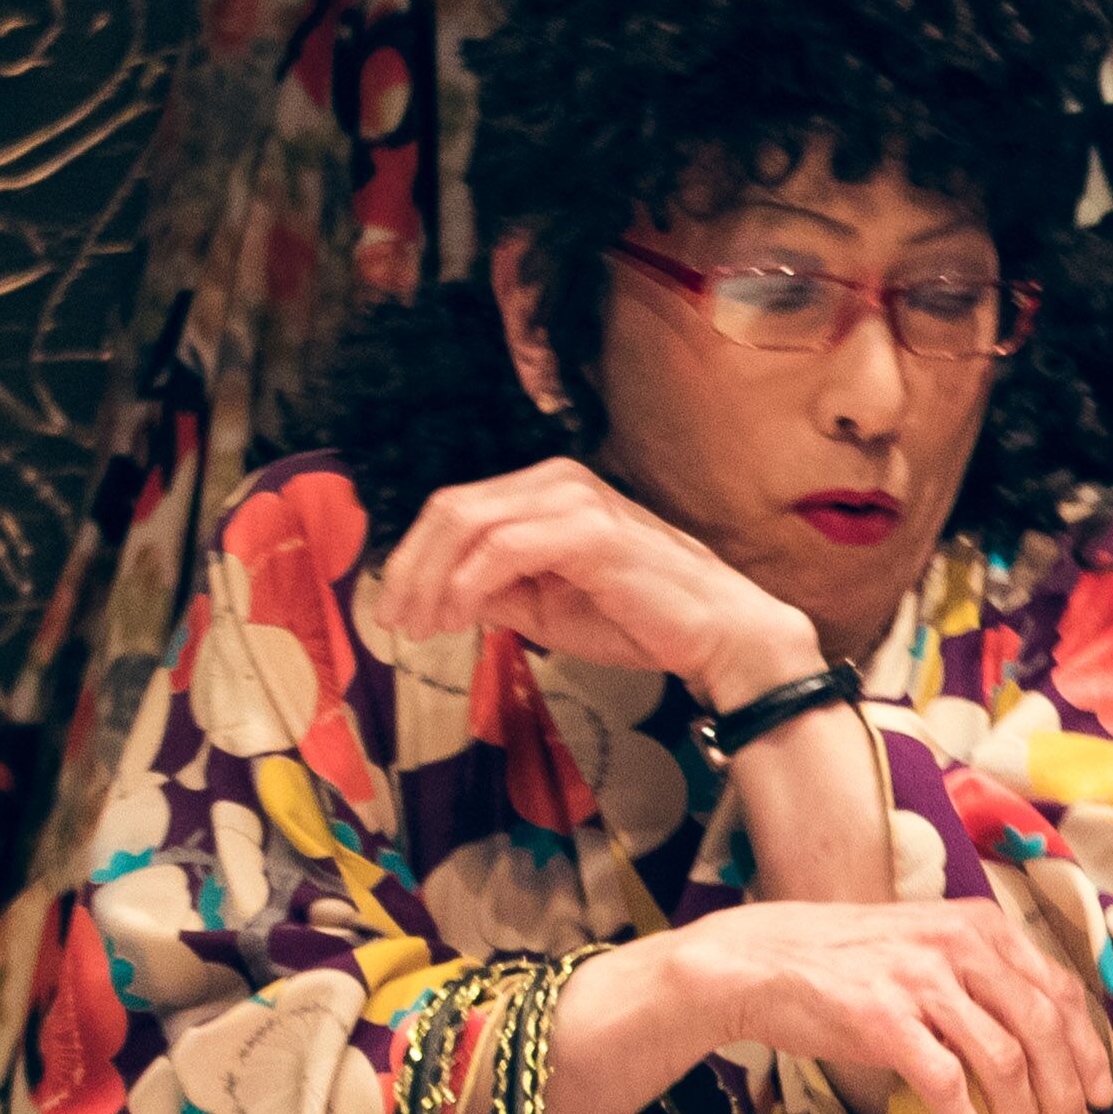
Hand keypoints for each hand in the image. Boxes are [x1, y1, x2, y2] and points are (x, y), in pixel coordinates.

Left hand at [384, 456, 816, 708]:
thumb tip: (438, 595)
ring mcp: (574, 500)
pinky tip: (458, 618)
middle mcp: (556, 480)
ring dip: (431, 579)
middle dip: (410, 568)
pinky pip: (504, 549)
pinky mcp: (590, 530)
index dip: (414, 558)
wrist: (717, 633)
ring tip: (422, 626)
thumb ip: (494, 591)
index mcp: (546, 490)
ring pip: (468, 523)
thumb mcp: (546, 607)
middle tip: (395, 621)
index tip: (398, 610)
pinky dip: (468, 584)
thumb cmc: (641, 619)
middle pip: (451, 508)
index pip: (457, 510)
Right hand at [566, 893, 1112, 1113]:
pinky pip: (948, 1087)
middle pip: (1042, 1031)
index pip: (1059, 991)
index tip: (1100, 1094)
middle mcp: (959, 946)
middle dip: (1066, 1097)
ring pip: (1005, 1063)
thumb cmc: (845, 963)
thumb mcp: (925, 948)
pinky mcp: (886, 1022)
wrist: (760, 961)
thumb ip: (979, 980)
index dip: (1087, 1050)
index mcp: (980, 927)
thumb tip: (1035, 1047)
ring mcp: (923, 982)